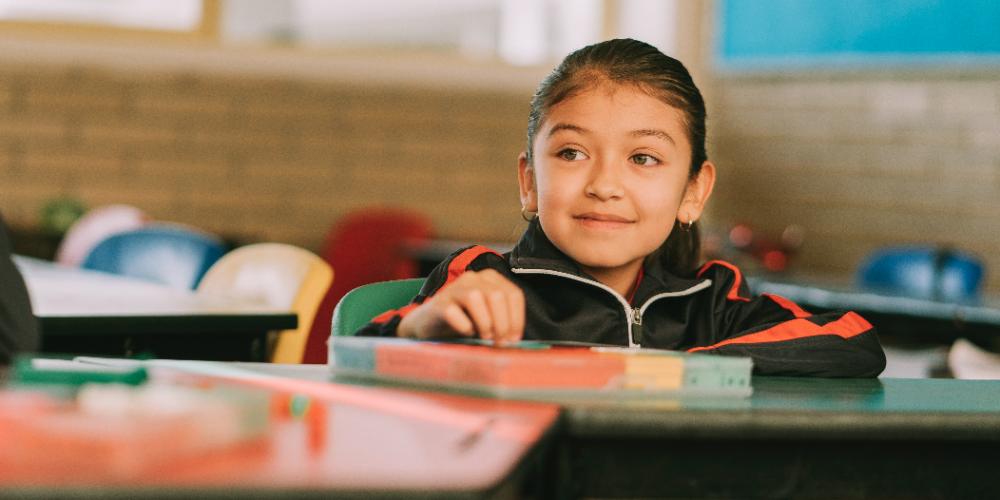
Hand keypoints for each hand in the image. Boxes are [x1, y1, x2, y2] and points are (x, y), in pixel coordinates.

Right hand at [397, 269, 524, 345]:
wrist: (430, 326)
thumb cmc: (464, 322)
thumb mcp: (488, 318)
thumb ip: (502, 321)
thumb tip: (515, 338)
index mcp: (489, 279)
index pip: (513, 294)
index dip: (517, 318)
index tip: (514, 338)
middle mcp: (472, 278)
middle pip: (497, 295)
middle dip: (502, 323)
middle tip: (500, 342)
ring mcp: (453, 288)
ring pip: (475, 297)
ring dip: (484, 322)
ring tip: (484, 337)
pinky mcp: (438, 303)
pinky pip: (453, 312)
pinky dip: (463, 326)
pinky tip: (466, 332)